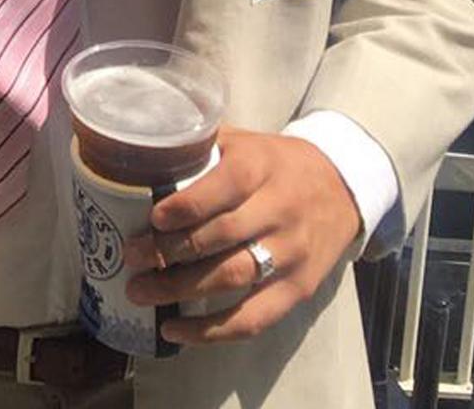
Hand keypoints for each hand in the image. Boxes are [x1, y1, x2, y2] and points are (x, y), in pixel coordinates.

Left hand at [121, 126, 361, 344]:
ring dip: (181, 290)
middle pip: (221, 236)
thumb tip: (138, 153)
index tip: (152, 219)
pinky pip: (255, 317)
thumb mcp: (242, 142)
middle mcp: (279, 210)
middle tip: (130, 258)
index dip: (185, 206)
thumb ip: (199, 147)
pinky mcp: (299, 289)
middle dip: (169, 251)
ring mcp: (290, 253)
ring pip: (233, 277)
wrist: (342, 187)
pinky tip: (175, 330)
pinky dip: (213, 331)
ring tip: (140, 292)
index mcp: (260, 167)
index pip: (223, 188)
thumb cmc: (274, 163)